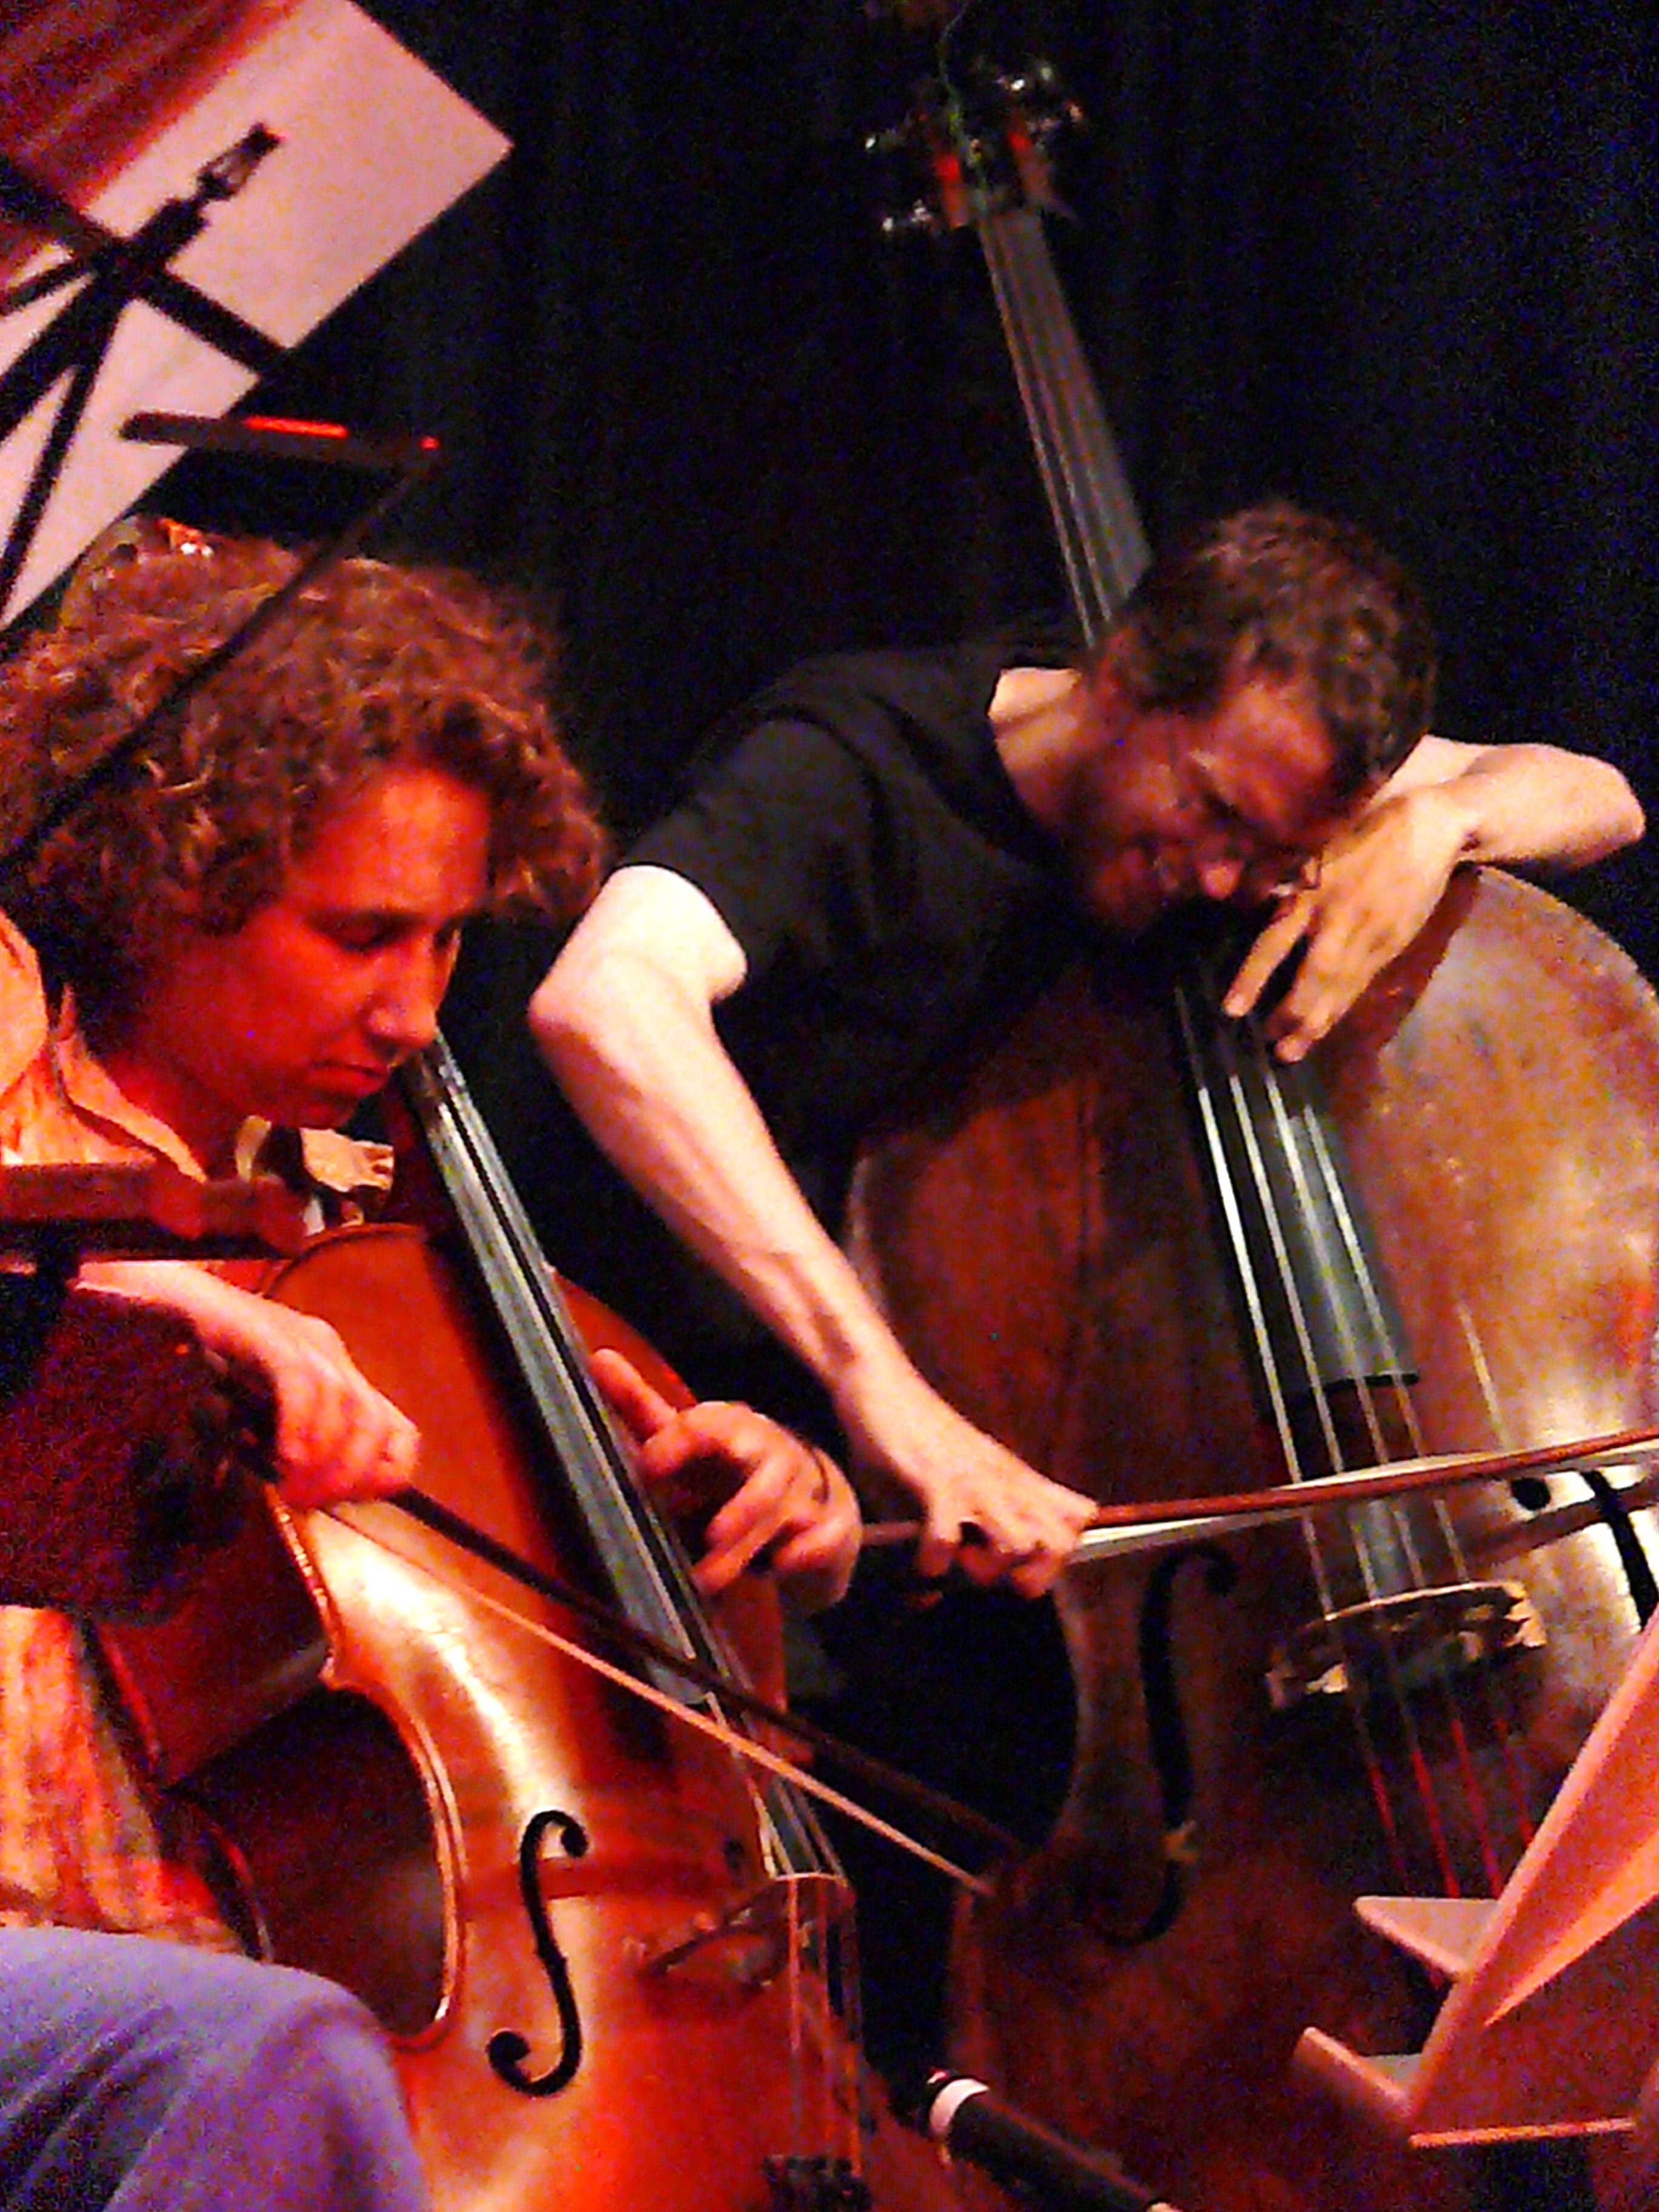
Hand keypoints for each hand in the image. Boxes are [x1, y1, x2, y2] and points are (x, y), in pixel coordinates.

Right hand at [201, 1292, 420, 1510]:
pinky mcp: (264, 1330)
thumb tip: (311, 1494)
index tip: (345, 1502)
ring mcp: (299, 1337)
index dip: (383, 1473)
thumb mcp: (254, 1414)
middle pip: (376, 1421)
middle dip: (351, 1474)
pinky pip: (299, 1380)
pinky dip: (300, 1425)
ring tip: (291, 1489)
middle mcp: (328, 1353)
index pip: (397, 1430)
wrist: (150, 1296)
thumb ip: (286, 1446)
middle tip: (309, 1502)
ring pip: (345, 1403)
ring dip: (325, 1458)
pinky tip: (285, 1458)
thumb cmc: (197, 1360)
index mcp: (334, 1374)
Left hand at [590, 1346, 861, 1611]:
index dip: (678, 1443)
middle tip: (709, 1532)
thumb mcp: (687, 1442)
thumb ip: (641, 1407)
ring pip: (778, 1509)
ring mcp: (805, 1489)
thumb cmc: (731, 1469)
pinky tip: (784, 1567)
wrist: (810, 1498)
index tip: (647, 1468)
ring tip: (708, 1579)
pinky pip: (824, 1538)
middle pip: (755, 1459)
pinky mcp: (831, 1526)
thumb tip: (598, 1357)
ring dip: (744, 1543)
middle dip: (734, 1495)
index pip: (707, 1424)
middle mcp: (771, 1451)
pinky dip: (806, 1552)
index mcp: (732, 1427)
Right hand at [833, 1355, 1095, 1596]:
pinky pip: (948, 1537)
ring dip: (986, 1568)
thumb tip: (942, 1589)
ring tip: (958, 1564)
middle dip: (1031, 1575)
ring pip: (1018, 1545)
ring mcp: (973, 1480)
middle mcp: (1004, 1481)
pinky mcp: (934, 1480)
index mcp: (1016, 1478)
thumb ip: (969, 1520)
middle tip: (991, 1573)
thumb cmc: (918, 1435)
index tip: (1022, 1567)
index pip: (1078, 1520)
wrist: (883, 1383)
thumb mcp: (959, 1473)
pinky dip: (935, 1559)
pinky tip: (922, 1556)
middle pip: (1061, 1543)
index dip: (1059, 1555)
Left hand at [1224, 782, 1472, 1060]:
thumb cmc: (1368, 828)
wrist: (1434, 828)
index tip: (1233, 1010)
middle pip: (1314, 977)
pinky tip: (1328, 1025)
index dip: (1253, 978)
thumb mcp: (1320, 845)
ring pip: (1341, 988)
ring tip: (1294, 1051)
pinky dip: (1343, 1006)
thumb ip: (1292, 879)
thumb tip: (1262, 904)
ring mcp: (1372, 935)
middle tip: (1272, 1046)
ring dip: (1318, 1023)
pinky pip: (1363, 982)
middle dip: (1292, 1015)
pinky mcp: (1394, 944)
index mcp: (1315, 891)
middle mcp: (1340, 919)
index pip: (1275, 943)